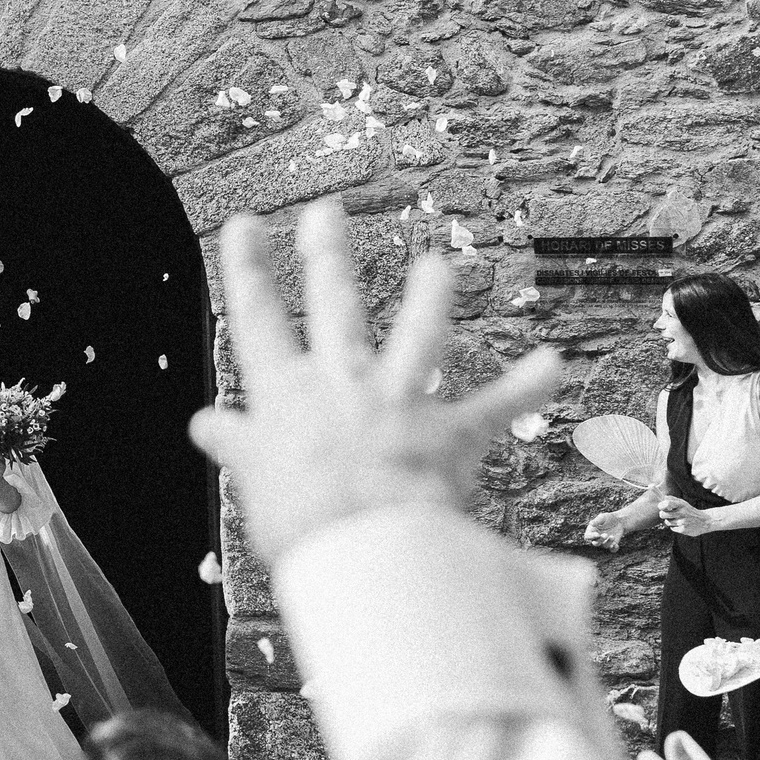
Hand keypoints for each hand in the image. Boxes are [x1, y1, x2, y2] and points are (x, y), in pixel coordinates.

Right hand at [189, 205, 563, 558]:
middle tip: (325, 211)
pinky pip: (495, 404)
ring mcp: (400, 400)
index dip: (249, 268)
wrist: (364, 547)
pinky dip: (525, 385)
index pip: (257, 319)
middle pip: (335, 305)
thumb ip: (237, 444)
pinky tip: (552, 363)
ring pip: (419, 333)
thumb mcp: (255, 480)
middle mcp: (343, 382)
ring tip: (438, 265)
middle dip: (327, 253)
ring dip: (430, 295)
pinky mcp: (450, 431)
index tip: (245, 222)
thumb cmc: (301, 521)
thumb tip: (207, 426)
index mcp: (286, 394)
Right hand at [582, 510, 629, 550]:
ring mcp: (604, 542)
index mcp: (592, 531)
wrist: (618, 521)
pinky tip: (616, 545)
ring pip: (604, 546)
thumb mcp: (602, 517)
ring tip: (613, 536)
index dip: (592, 537)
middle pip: (595, 543)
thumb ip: (597, 521)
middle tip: (606, 534)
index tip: (597, 534)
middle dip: (600, 540)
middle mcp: (597, 538)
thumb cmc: (608, 518)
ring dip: (608, 542)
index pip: (588, 536)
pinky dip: (614, 549)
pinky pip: (612, 550)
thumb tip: (591, 523)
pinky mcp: (612, 544)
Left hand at [655, 496, 715, 538]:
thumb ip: (671, 499)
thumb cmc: (689, 511)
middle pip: (662, 514)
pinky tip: (682, 524)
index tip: (662, 506)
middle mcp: (682, 512)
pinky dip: (675, 527)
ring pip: (667, 522)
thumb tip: (659, 495)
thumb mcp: (683, 503)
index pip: (666, 503)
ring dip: (670, 521)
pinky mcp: (683, 530)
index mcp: (681, 504)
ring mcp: (682, 522)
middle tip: (667, 514)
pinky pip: (672, 528)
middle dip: (663, 514)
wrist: (705, 521)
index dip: (661, 505)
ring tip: (677, 519)